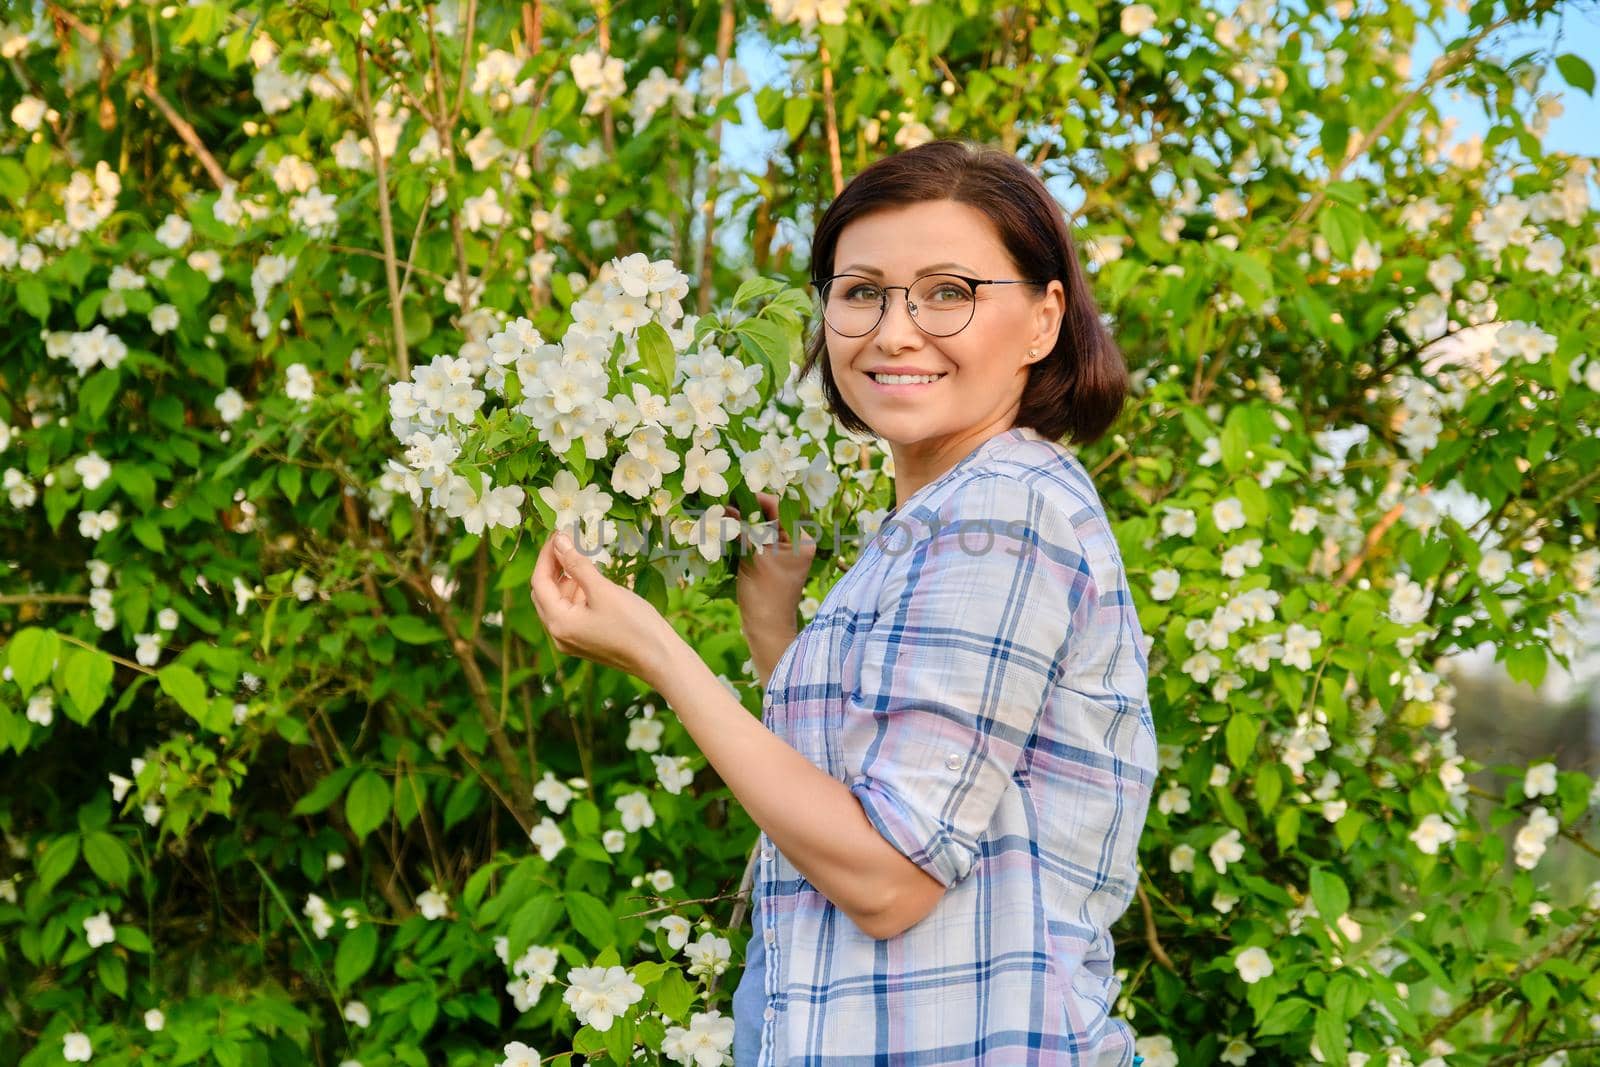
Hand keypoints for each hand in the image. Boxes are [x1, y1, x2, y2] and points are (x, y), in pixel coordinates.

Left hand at [529, 530, 678, 682]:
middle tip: (568, 542)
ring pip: (557, 603)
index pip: (539, 582)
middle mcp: (558, 635)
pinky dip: (576, 594)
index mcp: (559, 623)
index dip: (547, 555)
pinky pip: (571, 613)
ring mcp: (571, 641)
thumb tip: (558, 541)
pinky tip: (591, 581)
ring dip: (565, 580)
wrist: (661, 659)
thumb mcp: (604, 590)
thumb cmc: (634, 625)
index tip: (558, 533)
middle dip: (553, 566)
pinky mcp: (584, 641)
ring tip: (583, 558)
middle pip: (544, 593)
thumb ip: (577, 564)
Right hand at [728, 491, 817, 637]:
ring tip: (721, 514)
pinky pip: (759, 540)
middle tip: (722, 503)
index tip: (730, 494)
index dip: (754, 498)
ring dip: (743, 521)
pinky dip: (744, 535)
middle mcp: (797, 542)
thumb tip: (727, 505)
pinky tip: (727, 530)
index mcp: (801, 539)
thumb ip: (743, 529)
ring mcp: (786, 552)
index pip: (778, 506)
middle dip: (746, 509)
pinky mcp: (773, 560)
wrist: (766, 628)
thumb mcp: (754, 557)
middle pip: (770, 515)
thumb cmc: (764, 594)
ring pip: (762, 527)